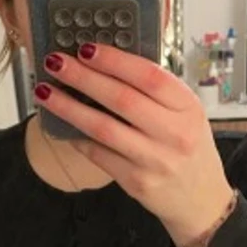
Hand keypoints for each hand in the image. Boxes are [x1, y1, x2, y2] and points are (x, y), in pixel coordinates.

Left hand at [35, 43, 234, 246]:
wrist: (201, 198)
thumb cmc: (189, 147)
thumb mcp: (185, 113)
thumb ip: (155, 91)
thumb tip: (106, 63)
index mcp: (188, 107)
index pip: (149, 76)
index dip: (115, 60)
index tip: (87, 48)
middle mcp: (174, 133)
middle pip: (121, 99)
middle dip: (83, 77)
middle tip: (56, 62)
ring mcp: (155, 160)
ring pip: (103, 128)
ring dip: (69, 107)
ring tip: (45, 91)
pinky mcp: (136, 182)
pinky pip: (98, 154)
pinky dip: (77, 137)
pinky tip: (62, 124)